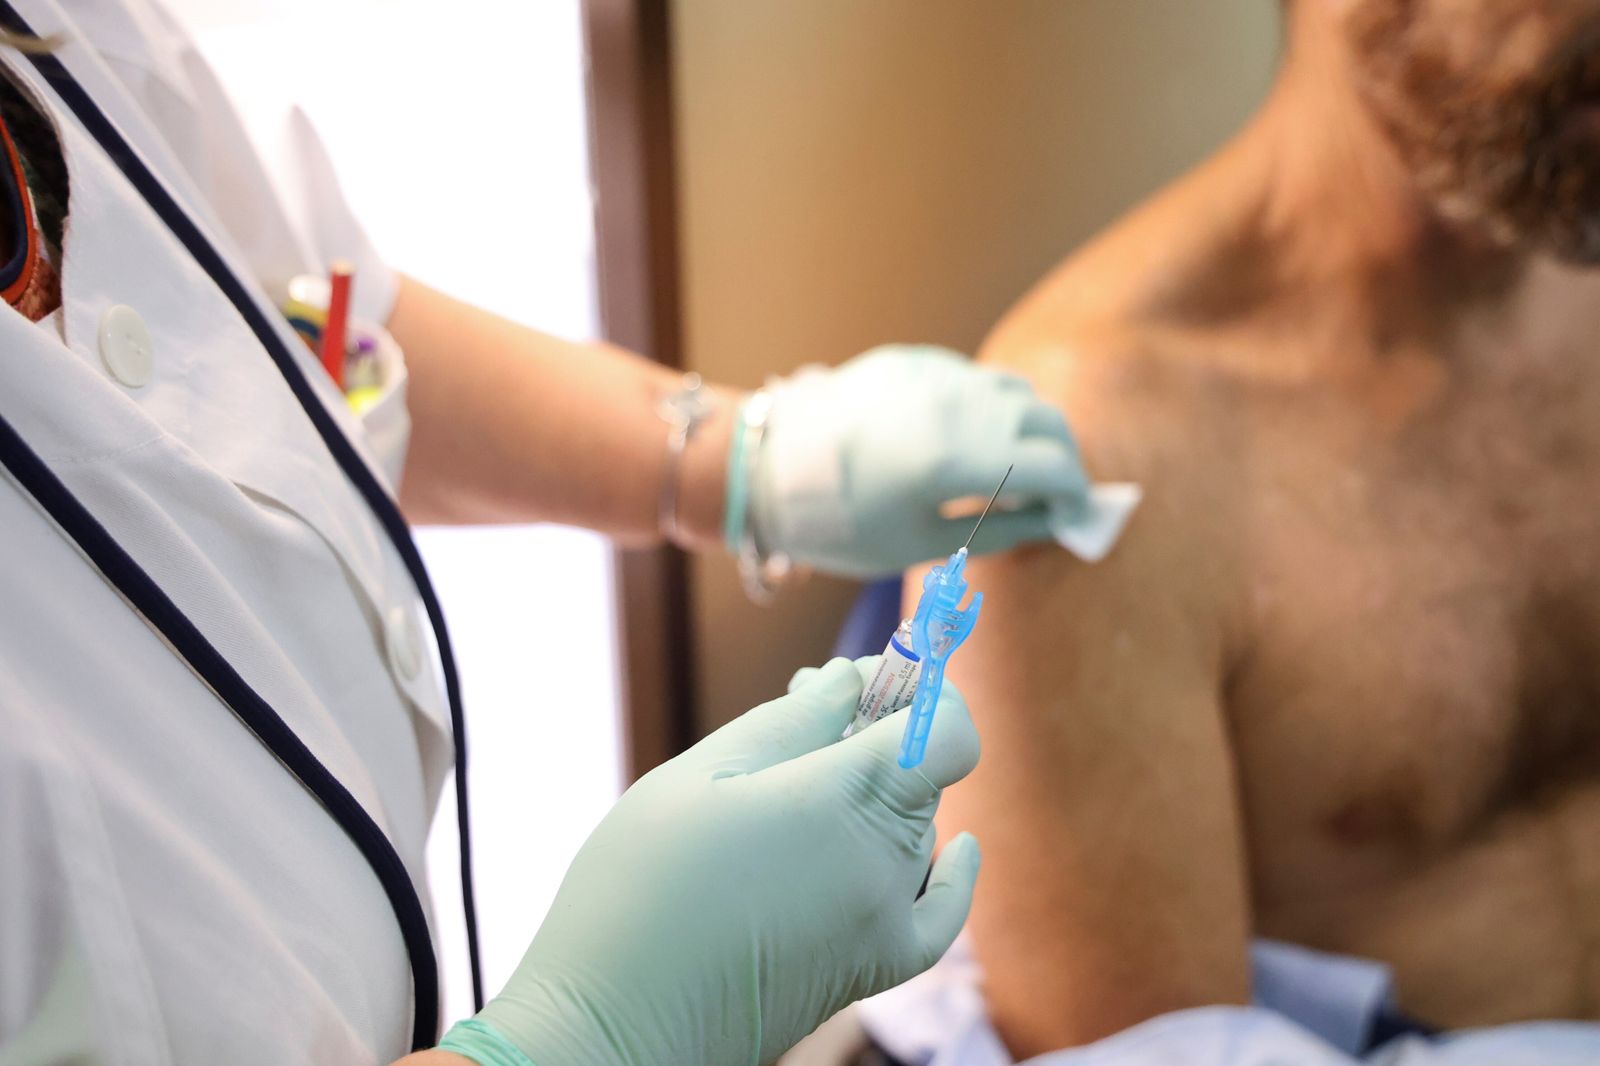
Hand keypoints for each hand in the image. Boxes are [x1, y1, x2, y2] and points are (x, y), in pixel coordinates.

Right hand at [437, 657, 980, 1065]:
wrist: (615, 1017)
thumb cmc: (643, 884)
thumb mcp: (704, 774)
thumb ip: (790, 720)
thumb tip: (848, 679)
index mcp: (846, 800)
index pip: (946, 730)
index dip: (925, 692)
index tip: (882, 671)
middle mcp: (884, 862)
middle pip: (925, 773)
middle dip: (881, 726)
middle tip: (811, 702)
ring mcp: (884, 920)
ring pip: (919, 828)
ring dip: (888, 789)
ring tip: (809, 772)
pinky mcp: (871, 968)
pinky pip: (938, 912)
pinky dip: (952, 874)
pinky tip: (959, 846)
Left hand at [748, 344, 1087, 577]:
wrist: (767, 471)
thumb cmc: (841, 522)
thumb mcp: (922, 543)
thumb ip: (1000, 529)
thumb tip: (1054, 522)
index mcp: (958, 458)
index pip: (1052, 466)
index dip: (1076, 493)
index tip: (1076, 515)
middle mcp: (954, 405)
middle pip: (1045, 419)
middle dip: (1063, 457)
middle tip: (1058, 492)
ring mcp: (933, 375)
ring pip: (1014, 389)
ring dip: (1030, 426)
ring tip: (1018, 464)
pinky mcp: (911, 361)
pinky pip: (972, 378)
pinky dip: (990, 406)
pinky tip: (972, 436)